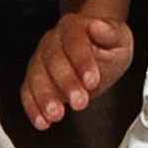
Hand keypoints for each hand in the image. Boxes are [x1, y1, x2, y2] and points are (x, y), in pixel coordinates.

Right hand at [23, 11, 134, 128]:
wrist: (96, 52)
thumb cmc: (108, 47)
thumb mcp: (120, 39)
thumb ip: (112, 33)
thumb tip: (99, 25)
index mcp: (73, 28)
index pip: (75, 42)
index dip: (82, 62)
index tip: (92, 80)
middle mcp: (52, 42)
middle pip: (54, 61)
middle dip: (66, 83)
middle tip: (80, 101)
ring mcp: (41, 60)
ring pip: (37, 77)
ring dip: (45, 98)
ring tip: (56, 114)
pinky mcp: (35, 80)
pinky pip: (28, 92)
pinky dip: (33, 108)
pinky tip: (42, 121)